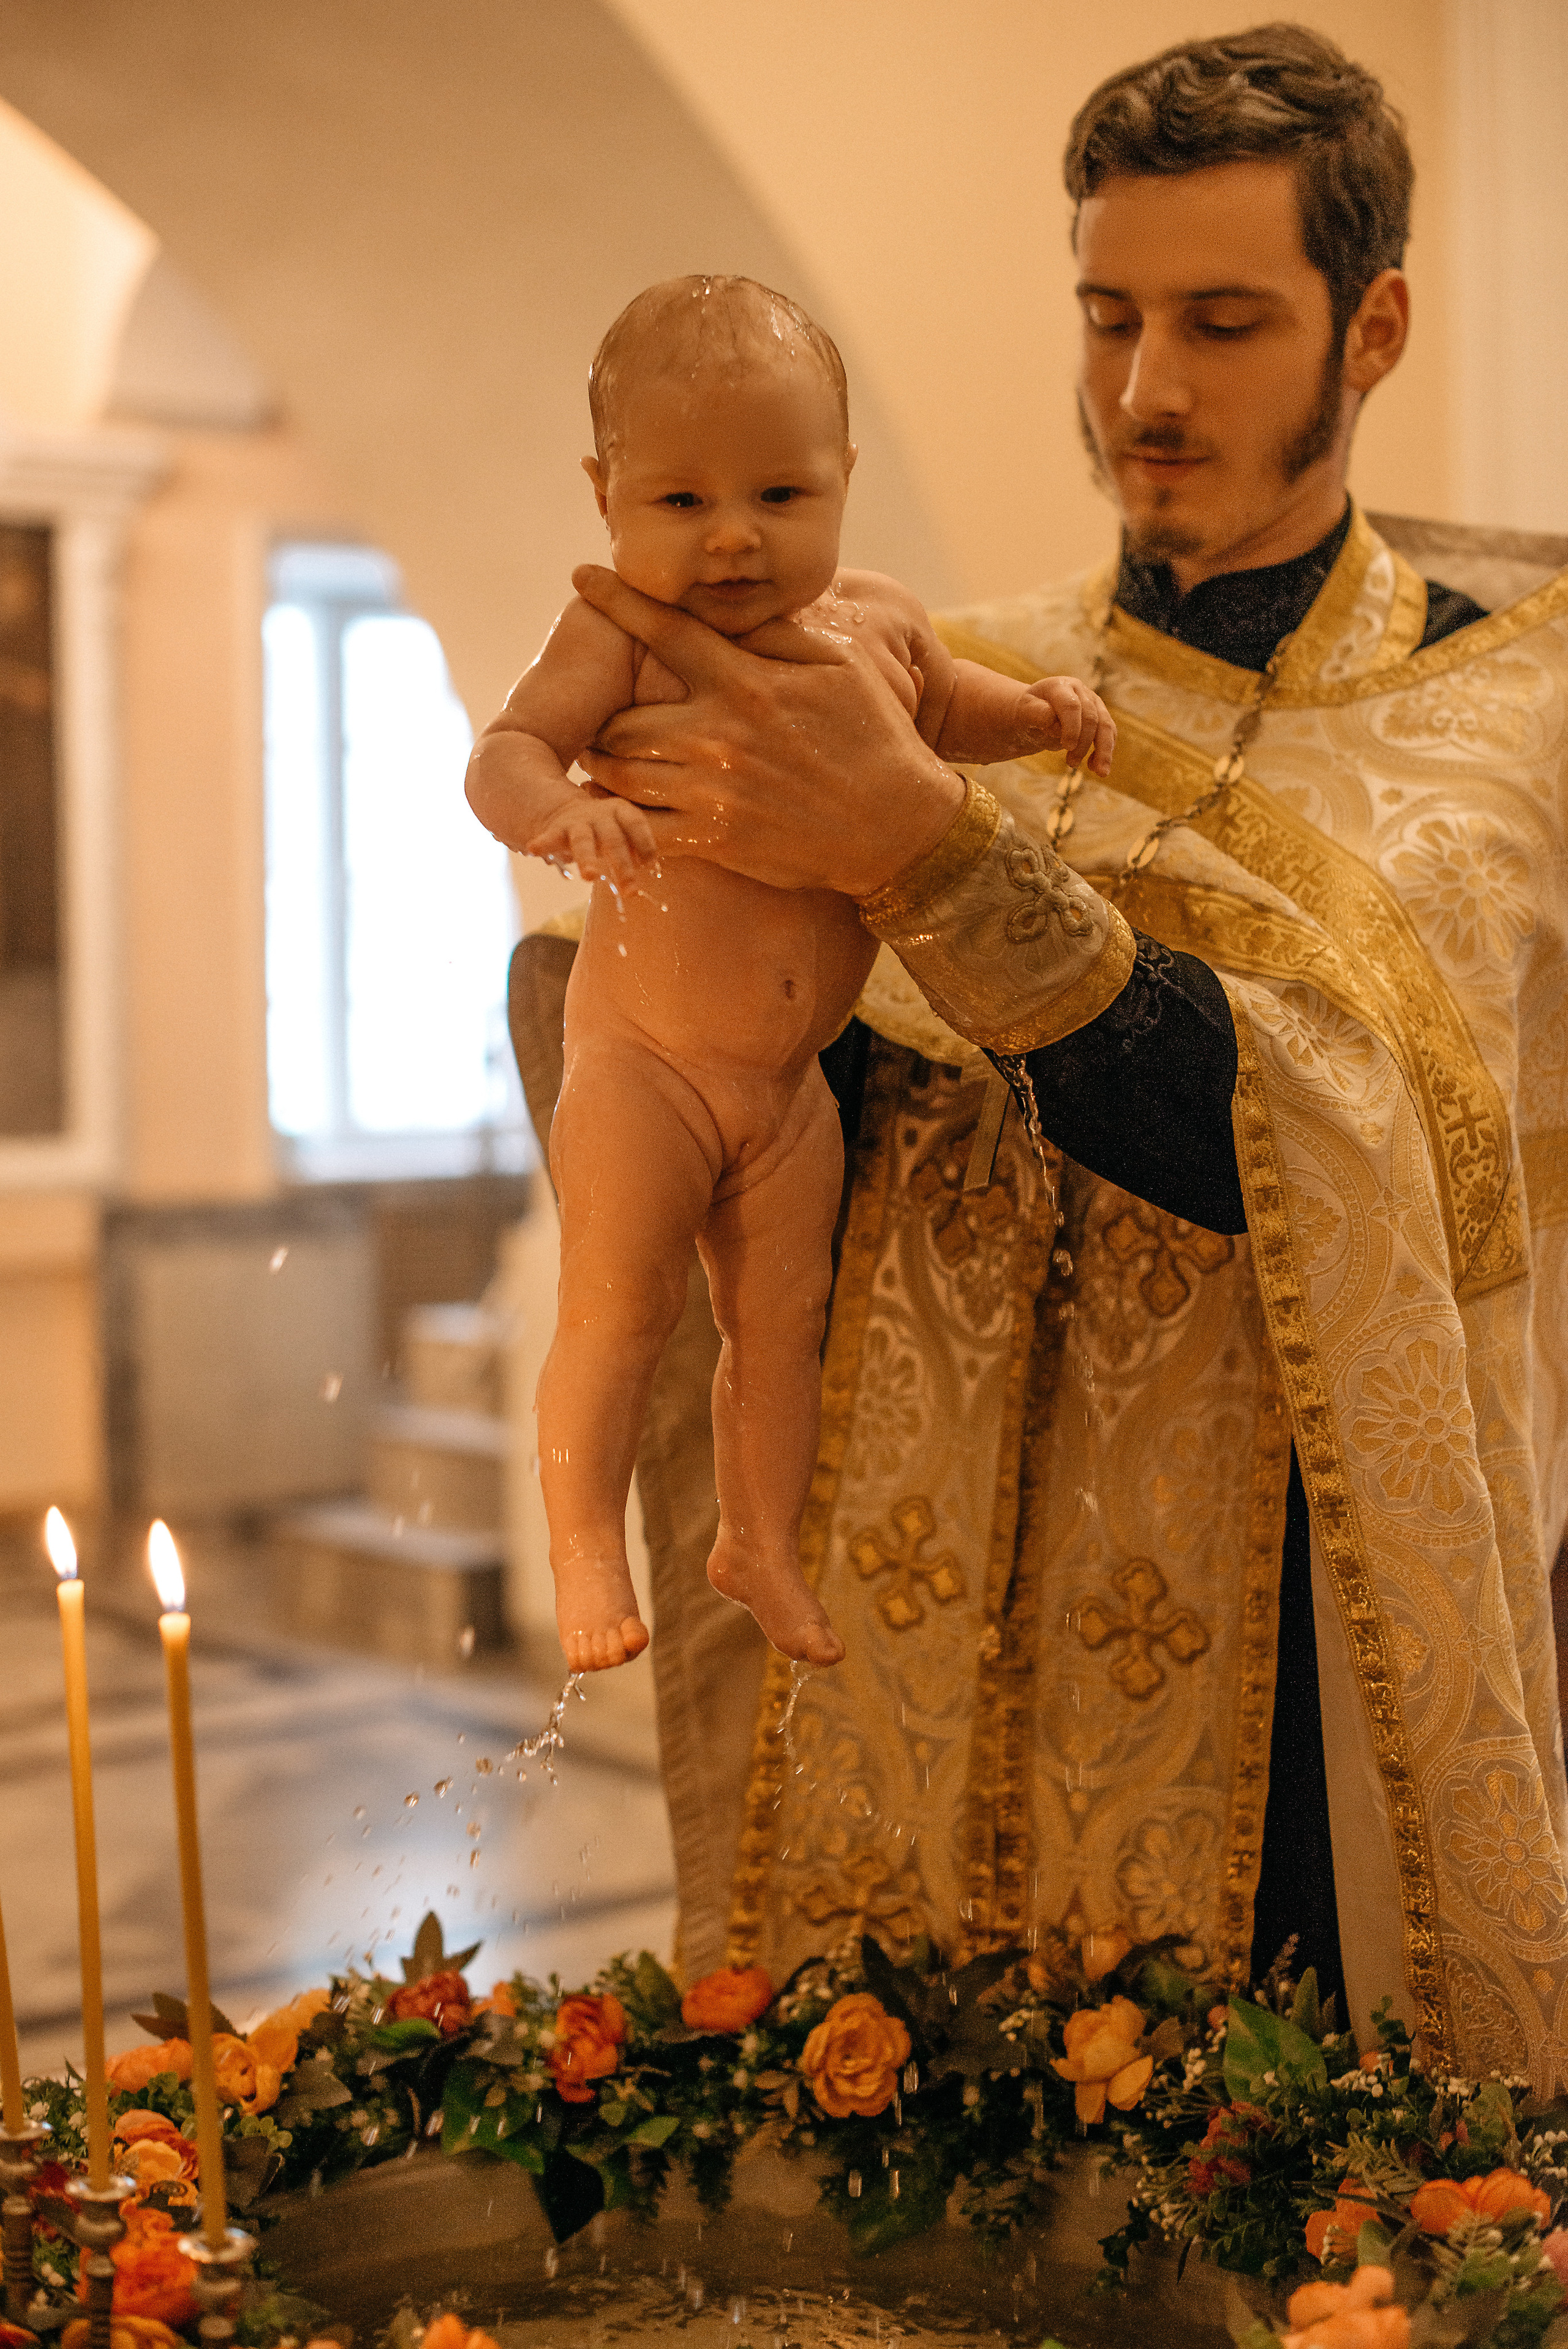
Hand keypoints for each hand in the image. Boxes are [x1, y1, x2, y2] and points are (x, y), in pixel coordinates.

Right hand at [526, 787, 659, 888]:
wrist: (568, 812)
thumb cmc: (606, 830)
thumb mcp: (623, 832)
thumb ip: (636, 847)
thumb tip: (651, 868)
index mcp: (620, 812)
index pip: (635, 824)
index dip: (644, 842)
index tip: (649, 864)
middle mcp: (600, 816)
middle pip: (613, 839)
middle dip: (622, 865)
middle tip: (630, 891)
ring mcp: (577, 823)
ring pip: (583, 841)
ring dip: (587, 859)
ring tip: (589, 877)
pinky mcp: (557, 831)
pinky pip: (550, 838)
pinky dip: (542, 843)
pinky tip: (534, 849)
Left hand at [570, 566, 963, 894]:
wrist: (897, 825)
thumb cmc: (874, 738)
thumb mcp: (840, 667)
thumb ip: (778, 635)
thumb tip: (732, 610)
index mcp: (745, 684)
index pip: (666, 630)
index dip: (618, 601)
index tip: (583, 578)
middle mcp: (718, 735)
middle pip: (623, 718)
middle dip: (602, 714)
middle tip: (594, 713)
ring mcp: (712, 791)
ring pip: (620, 774)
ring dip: (602, 766)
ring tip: (595, 760)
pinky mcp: (714, 839)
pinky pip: (641, 829)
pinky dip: (618, 821)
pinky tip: (611, 815)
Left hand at [1018, 676, 1115, 774]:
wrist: (1036, 712)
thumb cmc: (1028, 713)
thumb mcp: (1024, 712)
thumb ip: (1036, 715)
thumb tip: (1055, 726)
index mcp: (1059, 686)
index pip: (1071, 706)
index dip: (1072, 727)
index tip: (1067, 747)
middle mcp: (1079, 690)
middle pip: (1090, 717)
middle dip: (1083, 743)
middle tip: (1071, 763)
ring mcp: (1093, 702)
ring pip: (1106, 726)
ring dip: (1104, 751)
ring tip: (1100, 773)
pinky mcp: (1100, 715)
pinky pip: (1109, 733)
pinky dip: (1105, 751)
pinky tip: (1095, 768)